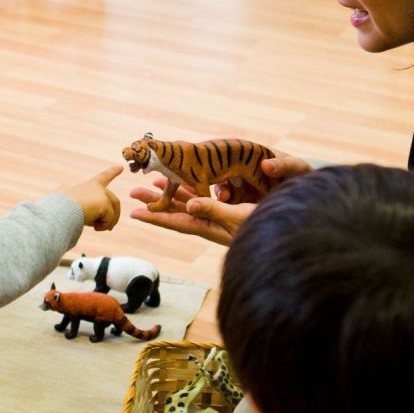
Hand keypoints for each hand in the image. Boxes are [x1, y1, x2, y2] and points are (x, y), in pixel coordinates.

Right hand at [64, 166, 122, 231]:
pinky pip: (110, 218)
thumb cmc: (64, 213)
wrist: (59, 212)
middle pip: (114, 201)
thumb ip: (91, 212)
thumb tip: (103, 224)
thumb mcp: (78, 209)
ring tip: (98, 229)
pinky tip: (96, 228)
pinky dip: (105, 226)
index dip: (112, 172)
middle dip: (114, 216)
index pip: (103, 177)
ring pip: (114, 210)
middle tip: (110, 229)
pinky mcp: (104, 203)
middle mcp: (97, 187)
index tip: (121, 167)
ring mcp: (102, 194)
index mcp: (90, 186)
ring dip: (109, 222)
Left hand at [130, 176, 253, 245]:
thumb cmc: (263, 225)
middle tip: (133, 192)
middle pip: (175, 212)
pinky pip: (202, 197)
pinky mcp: (226, 208)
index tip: (134, 214)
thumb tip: (188, 206)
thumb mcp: (237, 217)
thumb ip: (214, 210)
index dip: (155, 217)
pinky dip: (190, 189)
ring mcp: (217, 216)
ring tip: (152, 183)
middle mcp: (208, 223)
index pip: (176, 222)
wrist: (280, 230)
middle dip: (155, 202)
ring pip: (186, 203)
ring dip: (169, 194)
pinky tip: (182, 181)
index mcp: (208, 227)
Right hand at [213, 149, 312, 202]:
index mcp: (252, 155)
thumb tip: (265, 165)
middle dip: (216, 178)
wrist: (309, 193)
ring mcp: (241, 185)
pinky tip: (226, 209)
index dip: (218, 155)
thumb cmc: (302, 174)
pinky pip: (228, 203)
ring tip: (226, 198)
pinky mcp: (243, 201)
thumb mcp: (296, 167)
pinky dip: (224, 206)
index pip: (229, 150)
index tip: (213, 162)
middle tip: (221, 188)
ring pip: (223, 187)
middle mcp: (243, 169)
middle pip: (220, 170)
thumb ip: (283, 165)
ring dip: (221, 192)